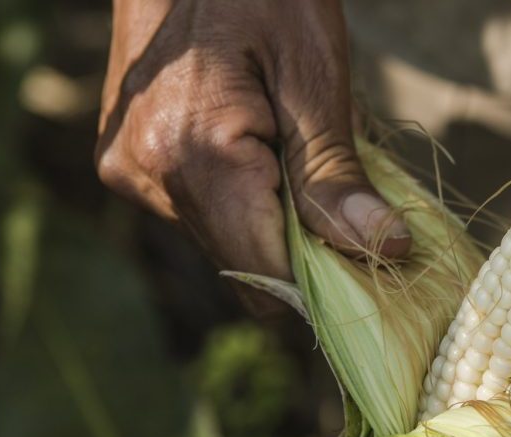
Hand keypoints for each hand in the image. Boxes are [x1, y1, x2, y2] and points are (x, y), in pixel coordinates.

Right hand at [95, 0, 409, 313]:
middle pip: (244, 265)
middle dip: (306, 251)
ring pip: (223, 240)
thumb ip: (336, 177)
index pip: (265, 275)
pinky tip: (266, 148)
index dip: (326, 286)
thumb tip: (384, 252)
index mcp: (191, 156)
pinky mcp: (127, 162)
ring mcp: (129, 172)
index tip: (376, 266)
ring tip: (301, 154)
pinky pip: (201, 211)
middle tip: (353, 203)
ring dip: (275, 220)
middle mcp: (146, 176)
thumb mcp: (314, 76)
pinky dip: (245, 198)